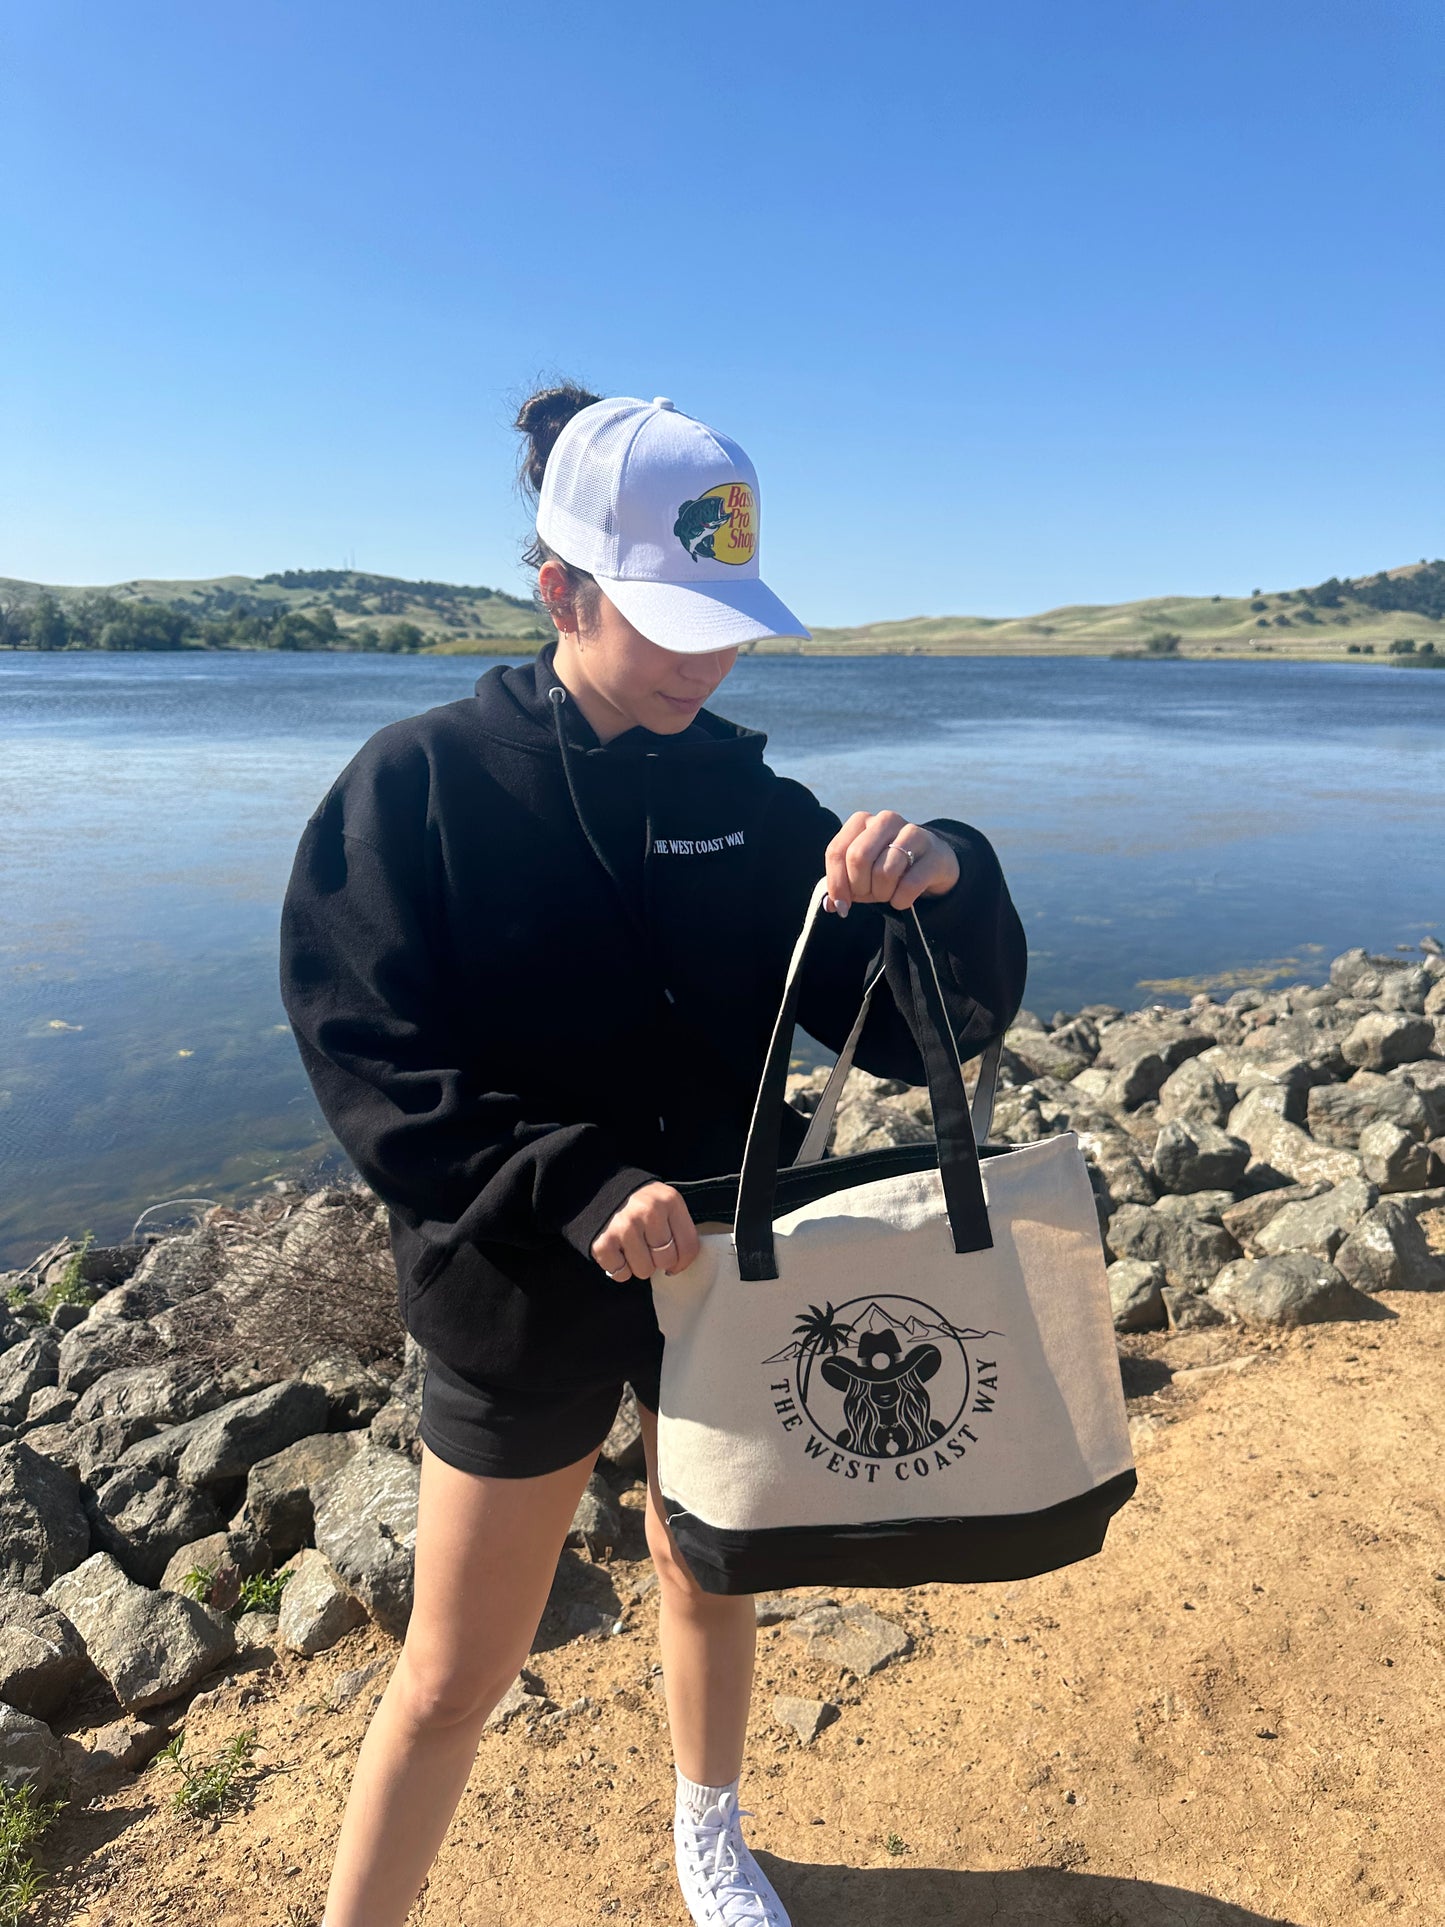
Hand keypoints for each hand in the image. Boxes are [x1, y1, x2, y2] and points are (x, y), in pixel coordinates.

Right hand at [591, 1182, 699, 1282]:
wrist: (598, 1187)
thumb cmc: (636, 1200)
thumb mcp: (663, 1200)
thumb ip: (676, 1226)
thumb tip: (679, 1264)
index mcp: (669, 1201)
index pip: (689, 1246)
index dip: (683, 1262)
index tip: (675, 1264)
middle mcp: (648, 1212)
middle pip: (666, 1260)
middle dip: (658, 1260)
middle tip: (647, 1248)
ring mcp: (625, 1228)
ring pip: (644, 1271)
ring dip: (638, 1265)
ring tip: (631, 1248)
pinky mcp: (604, 1243)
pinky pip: (621, 1274)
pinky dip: (619, 1268)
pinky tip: (617, 1251)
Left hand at [825, 811, 959, 914]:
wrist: (932, 864)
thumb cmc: (887, 867)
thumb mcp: (860, 874)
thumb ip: (841, 885)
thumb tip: (829, 905)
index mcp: (861, 821)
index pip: (836, 852)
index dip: (836, 883)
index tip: (841, 906)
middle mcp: (885, 820)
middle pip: (858, 857)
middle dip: (859, 887)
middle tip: (868, 896)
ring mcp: (913, 832)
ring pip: (884, 871)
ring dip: (882, 894)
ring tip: (887, 894)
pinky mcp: (933, 853)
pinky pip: (909, 885)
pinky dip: (901, 900)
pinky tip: (902, 899)